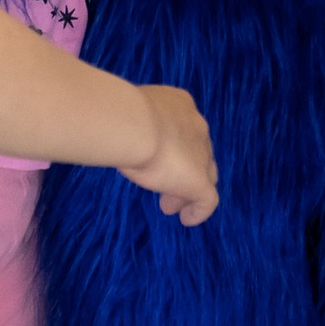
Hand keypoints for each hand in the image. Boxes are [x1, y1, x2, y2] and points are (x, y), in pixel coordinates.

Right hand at [122, 83, 217, 223]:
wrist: (132, 125)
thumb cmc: (122, 115)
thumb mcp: (128, 115)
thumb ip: (132, 123)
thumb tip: (116, 131)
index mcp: (180, 106)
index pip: (184, 130)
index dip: (174, 148)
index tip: (157, 161)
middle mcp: (196, 127)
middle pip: (197, 153)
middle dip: (182, 169)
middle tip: (164, 186)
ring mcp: (201, 154)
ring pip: (204, 175)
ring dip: (187, 190)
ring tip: (169, 206)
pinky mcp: (200, 181)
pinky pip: (207, 199)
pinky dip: (199, 211)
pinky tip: (187, 219)